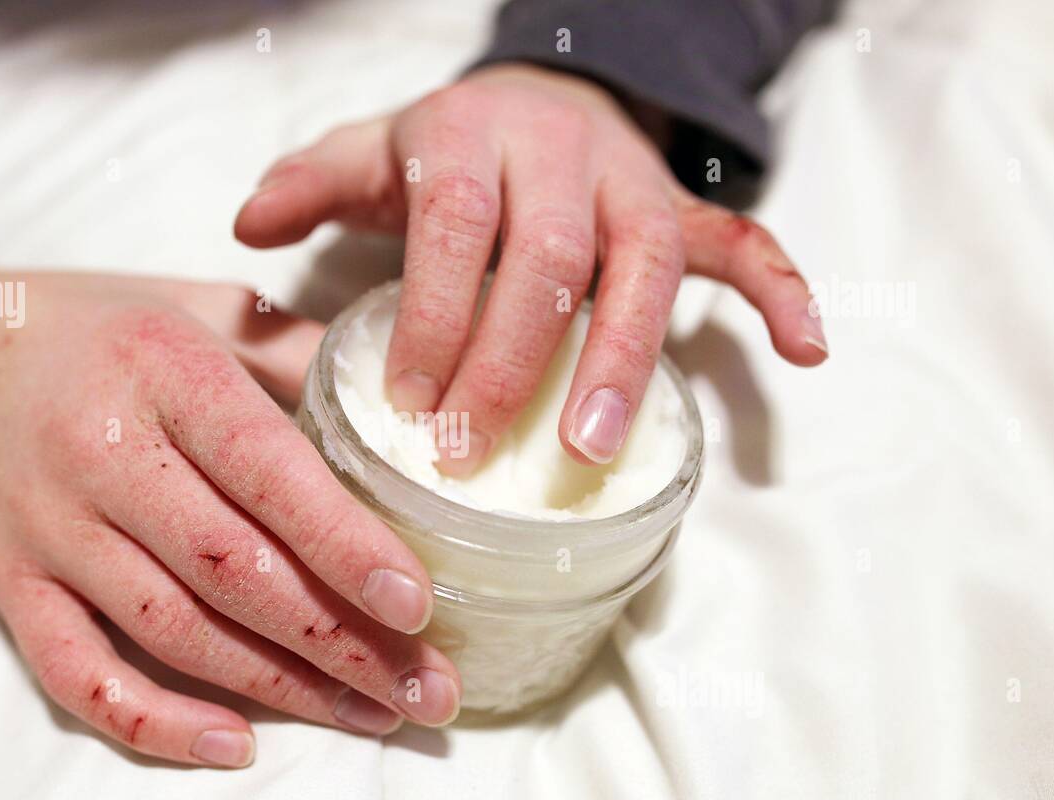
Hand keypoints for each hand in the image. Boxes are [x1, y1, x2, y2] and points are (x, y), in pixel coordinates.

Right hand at [0, 246, 462, 766]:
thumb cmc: (92, 327)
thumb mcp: (198, 305)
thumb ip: (298, 353)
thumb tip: (406, 408)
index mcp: (162, 370)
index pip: (264, 469)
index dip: (343, 543)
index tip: (417, 601)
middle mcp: (101, 453)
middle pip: (231, 570)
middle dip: (341, 640)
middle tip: (427, 688)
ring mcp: (48, 528)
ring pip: (174, 631)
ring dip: (282, 688)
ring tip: (372, 714)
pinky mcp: (10, 584)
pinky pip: (78, 673)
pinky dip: (154, 721)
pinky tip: (237, 744)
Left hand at [235, 63, 827, 473]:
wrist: (542, 96)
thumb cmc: (449, 149)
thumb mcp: (374, 150)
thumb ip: (313, 181)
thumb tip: (246, 225)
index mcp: (468, 139)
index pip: (453, 225)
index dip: (433, 312)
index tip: (408, 401)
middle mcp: (558, 156)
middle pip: (545, 258)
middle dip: (510, 360)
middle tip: (471, 449)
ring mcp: (630, 184)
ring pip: (644, 264)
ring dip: (625, 358)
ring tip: (593, 448)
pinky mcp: (682, 211)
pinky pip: (743, 243)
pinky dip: (781, 292)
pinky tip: (808, 352)